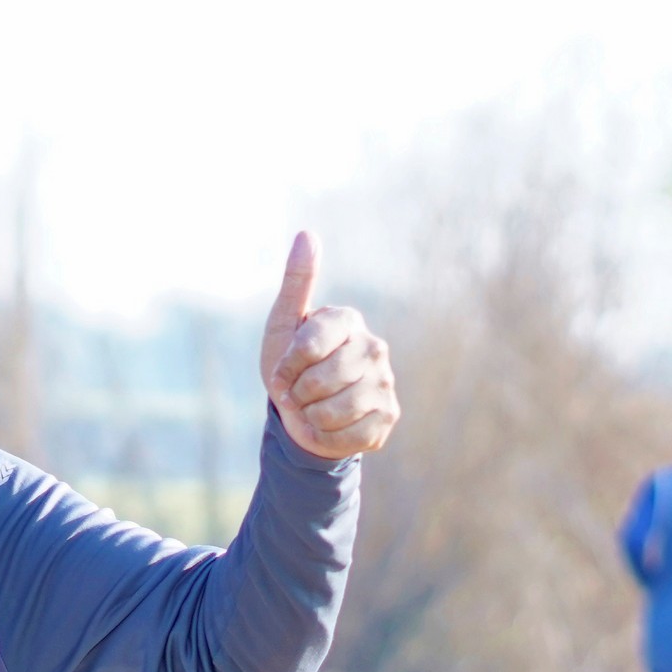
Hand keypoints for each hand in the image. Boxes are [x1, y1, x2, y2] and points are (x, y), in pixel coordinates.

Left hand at [259, 232, 398, 460]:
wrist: (304, 413)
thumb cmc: (292, 364)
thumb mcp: (283, 324)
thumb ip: (296, 282)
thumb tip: (307, 233)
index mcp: (348, 320)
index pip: (307, 346)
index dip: (286, 367)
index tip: (281, 372)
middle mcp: (375, 346)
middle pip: (321, 381)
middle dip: (298, 394)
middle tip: (298, 393)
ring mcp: (386, 382)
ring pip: (334, 411)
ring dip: (311, 418)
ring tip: (312, 409)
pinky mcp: (389, 415)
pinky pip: (349, 436)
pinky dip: (327, 437)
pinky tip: (328, 426)